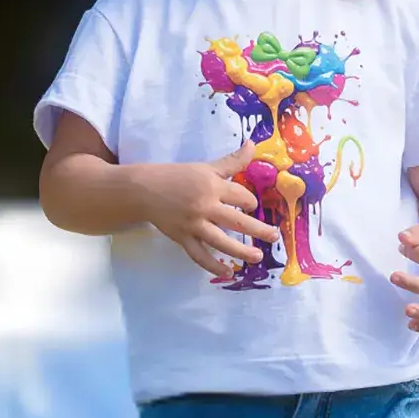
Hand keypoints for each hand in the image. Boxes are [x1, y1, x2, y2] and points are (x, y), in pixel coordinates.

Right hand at [135, 143, 279, 278]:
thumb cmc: (177, 176)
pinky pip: (200, 255)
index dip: (250, 202)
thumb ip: (232, 161)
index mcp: (212, 186)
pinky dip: (213, 265)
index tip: (251, 205)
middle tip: (274, 237)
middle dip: (259, 230)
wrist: (144, 189)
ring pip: (222, 241)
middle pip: (237, 221)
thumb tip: (253, 144)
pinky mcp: (183, 238)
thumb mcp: (206, 166)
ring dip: (242, 251)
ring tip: (258, 257)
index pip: (241, 197)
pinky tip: (228, 273)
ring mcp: (194, 224)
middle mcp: (205, 206)